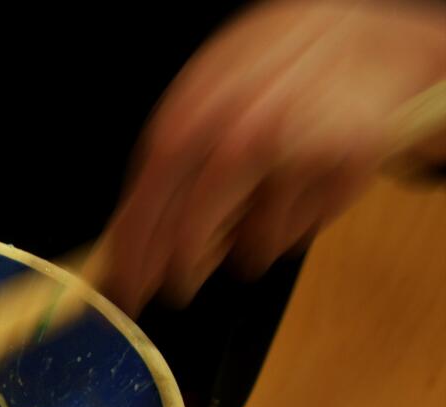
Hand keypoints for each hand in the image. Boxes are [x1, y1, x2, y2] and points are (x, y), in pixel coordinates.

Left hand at [105, 0, 445, 314]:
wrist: (367, 32)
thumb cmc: (280, 67)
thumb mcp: (212, 93)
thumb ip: (175, 157)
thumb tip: (136, 234)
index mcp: (196, 107)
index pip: (148, 195)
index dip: (133, 251)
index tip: (124, 289)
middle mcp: (242, 129)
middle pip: (191, 232)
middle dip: (178, 272)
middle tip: (177, 289)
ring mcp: (297, 148)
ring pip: (252, 244)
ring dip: (248, 246)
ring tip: (261, 207)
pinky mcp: (348, 164)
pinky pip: (302, 231)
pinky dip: (294, 225)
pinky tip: (300, 190)